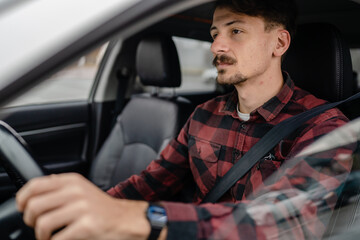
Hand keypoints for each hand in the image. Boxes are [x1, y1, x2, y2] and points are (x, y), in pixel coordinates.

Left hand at [16, 173, 150, 239]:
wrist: (125, 219)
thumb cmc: (102, 208)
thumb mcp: (82, 189)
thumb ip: (61, 186)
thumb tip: (34, 189)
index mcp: (72, 181)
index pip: (35, 185)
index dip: (22, 199)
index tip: (22, 208)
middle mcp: (76, 191)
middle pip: (34, 206)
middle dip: (30, 221)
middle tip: (37, 226)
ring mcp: (82, 208)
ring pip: (42, 224)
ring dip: (41, 236)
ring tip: (49, 237)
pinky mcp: (87, 226)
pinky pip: (57, 239)